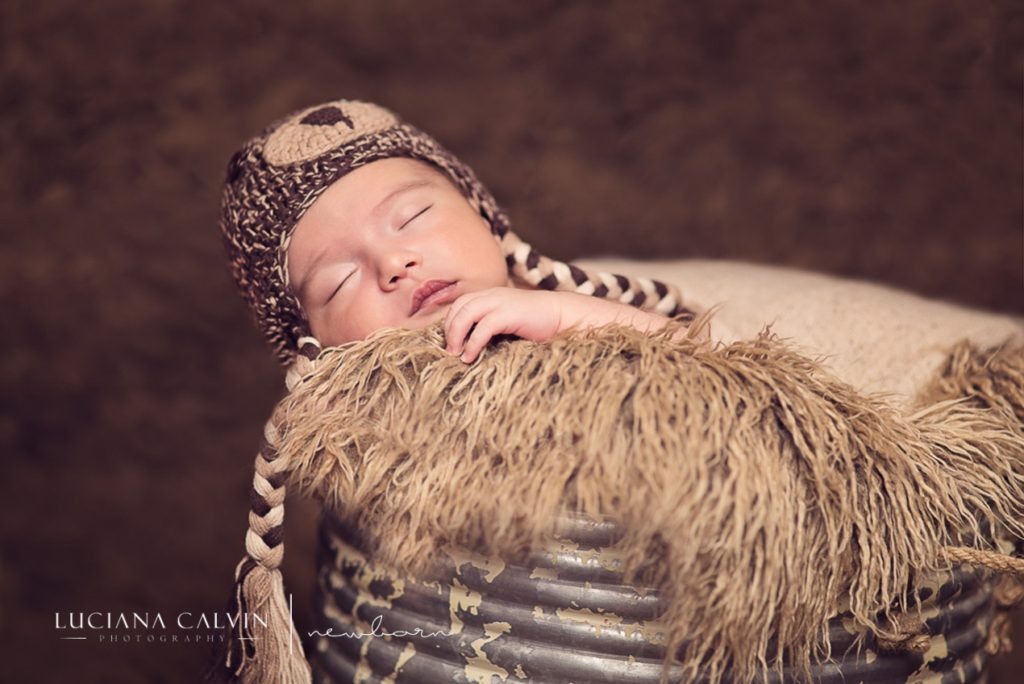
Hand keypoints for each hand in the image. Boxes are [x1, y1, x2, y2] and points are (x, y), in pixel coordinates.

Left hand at [443, 287, 563, 362]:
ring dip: (456, 336)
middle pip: (458, 308)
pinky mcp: (508, 314)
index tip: (450, 342)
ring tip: (456, 354)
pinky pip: (482, 328)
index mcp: (490, 295)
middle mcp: (491, 295)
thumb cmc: (536, 323)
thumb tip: (470, 343)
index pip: (459, 304)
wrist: (562, 315)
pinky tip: (470, 356)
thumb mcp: (508, 319)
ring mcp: (499, 302)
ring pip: (465, 315)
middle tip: (449, 351)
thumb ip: (490, 324)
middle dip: (449, 330)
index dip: (450, 322)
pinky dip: (473, 343)